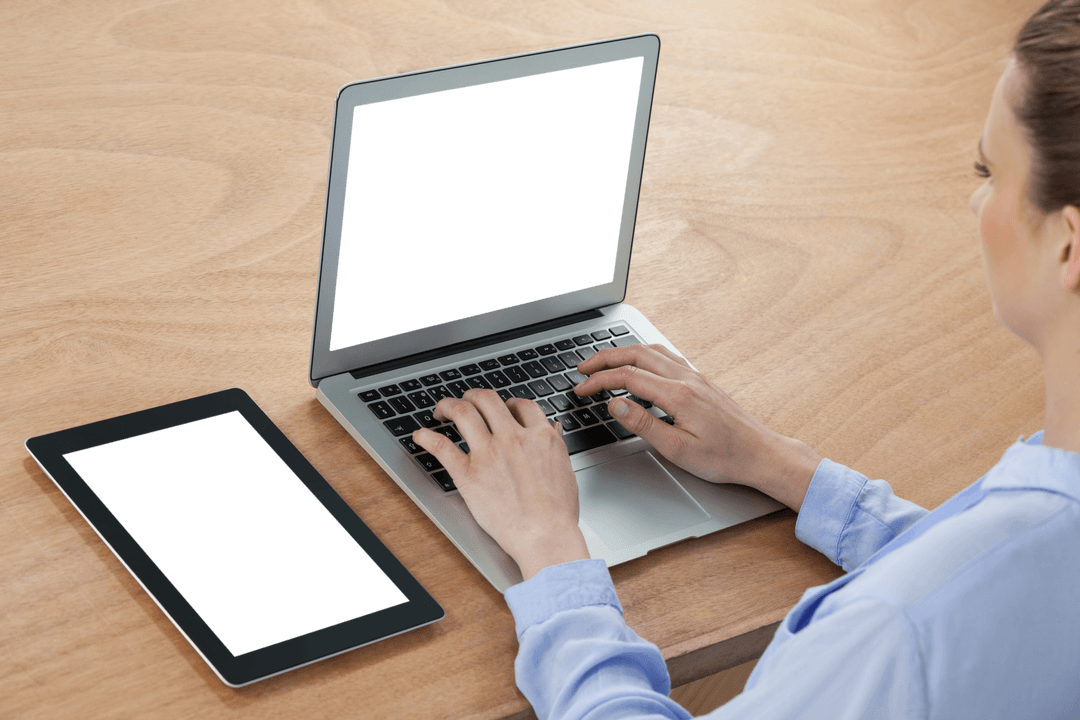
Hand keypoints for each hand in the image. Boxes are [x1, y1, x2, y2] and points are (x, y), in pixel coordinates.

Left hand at [412, 389, 589, 580]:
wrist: (545, 536)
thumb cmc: (557, 513)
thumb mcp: (566, 471)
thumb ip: (556, 446)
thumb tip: (553, 430)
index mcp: (540, 436)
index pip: (520, 405)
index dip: (508, 403)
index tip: (501, 409)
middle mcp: (513, 438)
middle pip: (488, 399)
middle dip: (473, 396)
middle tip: (467, 402)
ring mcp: (489, 453)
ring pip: (463, 412)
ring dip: (448, 405)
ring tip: (442, 410)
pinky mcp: (468, 473)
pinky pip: (441, 446)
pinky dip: (426, 437)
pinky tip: (420, 435)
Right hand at [575, 344, 821, 511]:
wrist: (760, 453)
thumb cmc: (724, 457)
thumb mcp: (678, 449)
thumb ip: (644, 425)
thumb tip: (616, 405)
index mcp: (678, 395)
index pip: (627, 377)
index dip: (598, 381)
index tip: (581, 389)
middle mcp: (686, 378)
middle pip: (636, 354)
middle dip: (605, 357)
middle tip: (582, 367)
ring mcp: (695, 376)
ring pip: (652, 350)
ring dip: (624, 352)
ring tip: (604, 361)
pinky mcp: (701, 380)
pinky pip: (667, 356)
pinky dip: (644, 354)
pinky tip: (639, 362)